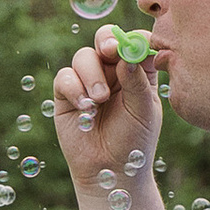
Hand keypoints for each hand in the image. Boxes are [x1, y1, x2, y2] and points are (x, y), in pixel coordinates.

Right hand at [53, 30, 162, 191]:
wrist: (110, 170)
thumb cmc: (134, 141)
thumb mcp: (144, 110)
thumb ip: (137, 82)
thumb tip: (126, 56)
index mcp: (137, 71)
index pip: (135, 43)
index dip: (133, 39)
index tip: (132, 47)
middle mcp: (113, 71)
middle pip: (106, 40)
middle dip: (106, 41)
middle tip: (109, 51)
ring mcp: (88, 81)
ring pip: (84, 56)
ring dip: (91, 74)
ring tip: (99, 100)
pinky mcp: (66, 94)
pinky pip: (65, 77)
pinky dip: (73, 87)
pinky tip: (85, 106)